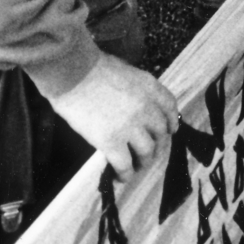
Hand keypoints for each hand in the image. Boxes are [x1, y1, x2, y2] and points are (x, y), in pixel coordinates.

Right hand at [44, 52, 178, 179]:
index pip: (169, 107)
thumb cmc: (91, 66)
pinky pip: (125, 165)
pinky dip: (125, 174)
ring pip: (147, 152)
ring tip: (135, 167)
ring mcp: (131, 126)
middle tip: (148, 152)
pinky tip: (120, 177)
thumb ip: (134, 89)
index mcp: (149, 87)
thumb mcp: (124, 71)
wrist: (73, 73)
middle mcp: (146, 108)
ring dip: (143, 162)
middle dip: (157, 145)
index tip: (169, 130)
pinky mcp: (112, 142)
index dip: (170, 122)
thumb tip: (133, 103)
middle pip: (161, 133)